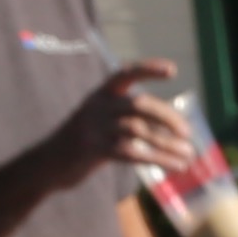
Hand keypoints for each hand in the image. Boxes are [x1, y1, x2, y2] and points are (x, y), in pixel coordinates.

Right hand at [43, 63, 198, 195]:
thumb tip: (175, 128)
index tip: (172, 70)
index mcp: (101, 94)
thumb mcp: (104, 122)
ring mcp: (94, 127)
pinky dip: (158, 160)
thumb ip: (131, 118)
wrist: (49, 164)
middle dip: (167, 117)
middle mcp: (97, 105)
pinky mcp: (93, 149)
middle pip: (139, 104)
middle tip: (187, 133)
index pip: (126, 73)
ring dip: (168, 144)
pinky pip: (131, 153)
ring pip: (138, 131)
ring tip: (188, 155)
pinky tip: (175, 167)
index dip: (148, 69)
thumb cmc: (87, 142)